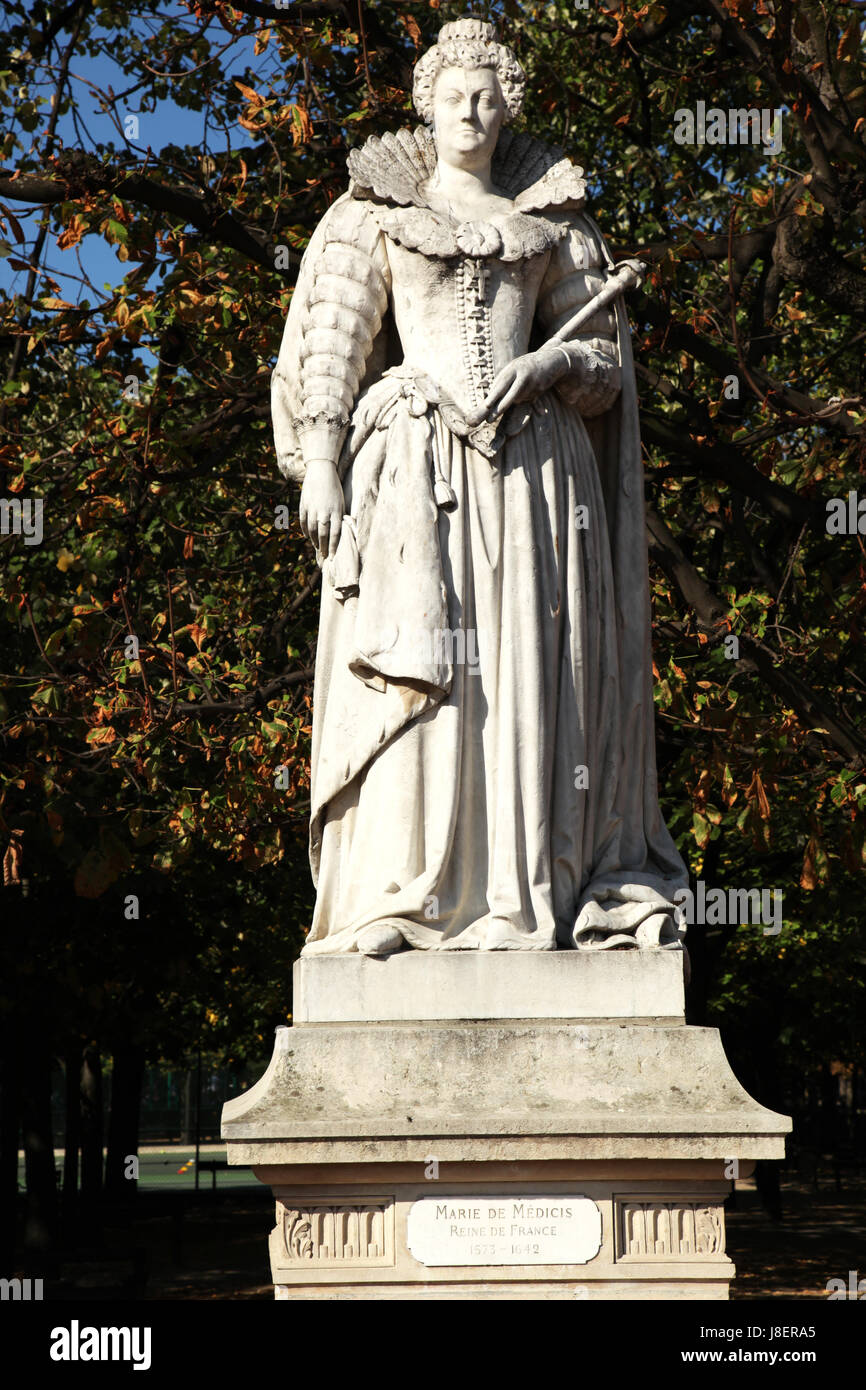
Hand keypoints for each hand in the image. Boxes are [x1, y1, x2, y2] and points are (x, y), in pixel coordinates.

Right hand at [299, 459, 343, 559]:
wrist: (321, 471)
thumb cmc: (335, 488)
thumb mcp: (342, 502)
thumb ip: (341, 516)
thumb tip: (343, 531)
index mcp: (336, 512)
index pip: (335, 534)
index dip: (333, 547)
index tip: (333, 556)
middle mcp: (324, 512)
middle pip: (323, 534)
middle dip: (323, 547)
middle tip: (324, 555)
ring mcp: (313, 509)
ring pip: (312, 530)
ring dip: (314, 540)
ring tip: (317, 547)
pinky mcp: (304, 505)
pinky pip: (304, 521)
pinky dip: (305, 530)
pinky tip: (308, 536)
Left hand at [465, 346, 580, 426]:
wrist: (551, 359)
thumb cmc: (526, 365)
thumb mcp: (513, 367)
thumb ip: (503, 379)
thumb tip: (490, 394)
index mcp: (513, 368)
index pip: (501, 384)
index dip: (493, 396)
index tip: (486, 406)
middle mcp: (523, 375)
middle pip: (511, 394)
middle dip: (501, 407)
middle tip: (490, 420)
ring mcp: (533, 382)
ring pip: (519, 399)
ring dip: (516, 399)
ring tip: (523, 387)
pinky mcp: (541, 389)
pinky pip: (530, 400)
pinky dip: (527, 398)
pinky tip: (534, 393)